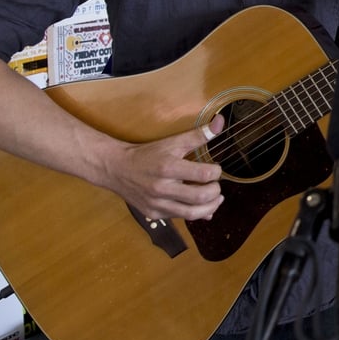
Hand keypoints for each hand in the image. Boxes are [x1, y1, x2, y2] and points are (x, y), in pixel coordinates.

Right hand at [109, 115, 224, 221]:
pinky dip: (195, 213)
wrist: (117, 168)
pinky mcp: (153, 213)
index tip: (216, 169)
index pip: (203, 175)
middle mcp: (162, 188)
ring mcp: (157, 203)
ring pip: (192, 213)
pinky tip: (200, 206)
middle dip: (215, 192)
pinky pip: (180, 218)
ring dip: (210, 207)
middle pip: (200, 197)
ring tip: (215, 199)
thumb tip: (221, 122)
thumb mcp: (172, 141)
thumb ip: (199, 135)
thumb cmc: (147, 154)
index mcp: (168, 167)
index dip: (216, 172)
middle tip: (217, 186)